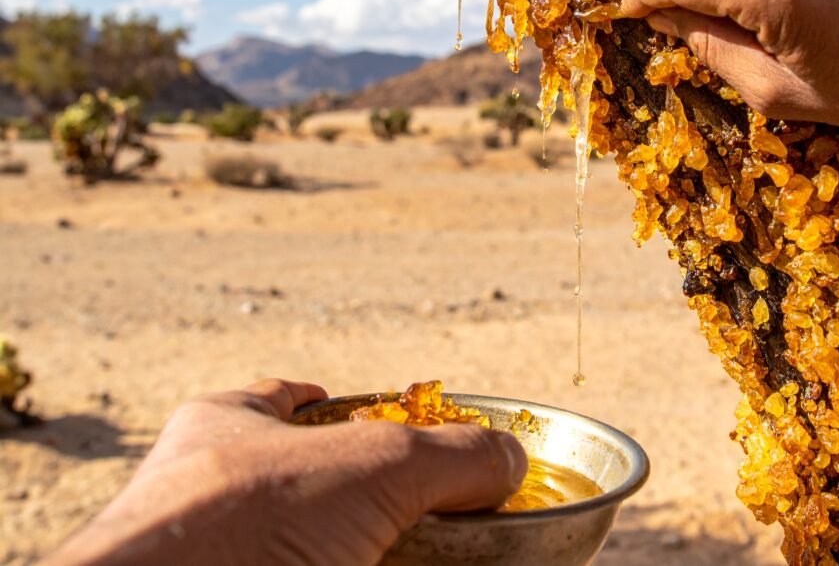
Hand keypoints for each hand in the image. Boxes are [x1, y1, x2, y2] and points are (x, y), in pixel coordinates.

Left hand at [46, 379, 527, 565]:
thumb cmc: (241, 526)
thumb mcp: (371, 466)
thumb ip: (450, 454)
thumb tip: (511, 458)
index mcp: (225, 433)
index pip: (290, 401)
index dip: (348, 406)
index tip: (393, 417)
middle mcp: (214, 501)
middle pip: (317, 489)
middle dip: (382, 499)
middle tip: (441, 511)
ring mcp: (224, 559)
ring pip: (321, 548)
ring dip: (382, 549)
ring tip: (449, 554)